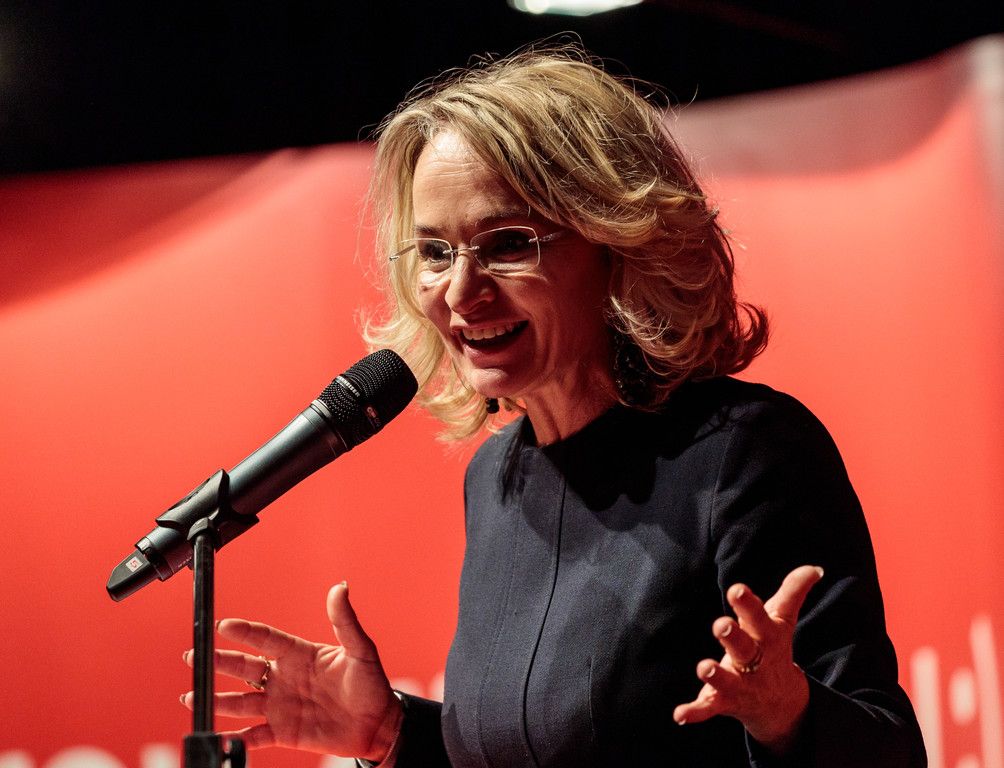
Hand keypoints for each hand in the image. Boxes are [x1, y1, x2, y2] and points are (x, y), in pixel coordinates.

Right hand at [181, 583, 402, 762]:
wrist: (378, 724)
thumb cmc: (371, 684)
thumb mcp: (360, 650)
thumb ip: (345, 621)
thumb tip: (340, 587)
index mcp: (299, 655)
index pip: (266, 639)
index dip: (244, 631)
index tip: (223, 624)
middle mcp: (283, 678)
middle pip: (244, 667)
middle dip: (218, 660)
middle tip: (192, 654)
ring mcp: (280, 705)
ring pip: (240, 700)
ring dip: (216, 698)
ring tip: (190, 695)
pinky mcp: (282, 732)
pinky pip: (252, 735)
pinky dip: (234, 738)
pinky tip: (217, 737)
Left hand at [672, 565, 823, 753]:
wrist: (781, 702)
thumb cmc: (773, 647)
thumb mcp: (782, 620)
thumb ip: (794, 591)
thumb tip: (815, 568)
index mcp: (765, 637)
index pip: (758, 618)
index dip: (748, 605)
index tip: (737, 589)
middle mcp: (753, 661)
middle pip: (744, 648)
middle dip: (732, 637)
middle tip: (721, 625)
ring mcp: (740, 684)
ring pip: (727, 680)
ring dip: (715, 675)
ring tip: (704, 667)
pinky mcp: (724, 702)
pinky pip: (709, 707)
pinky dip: (695, 712)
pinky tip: (679, 714)